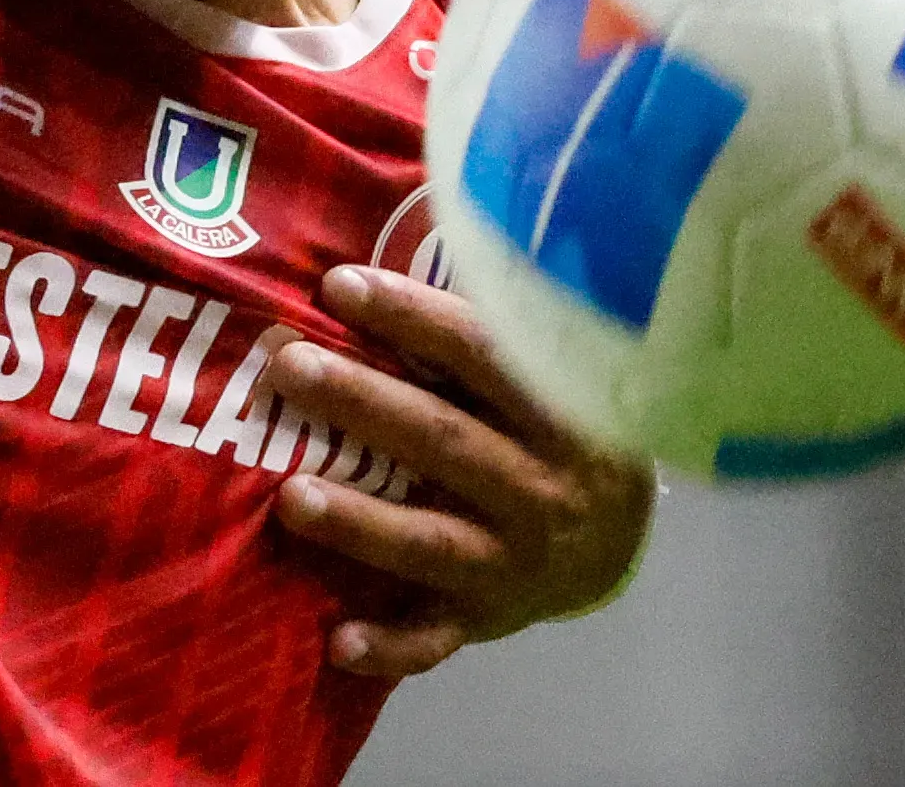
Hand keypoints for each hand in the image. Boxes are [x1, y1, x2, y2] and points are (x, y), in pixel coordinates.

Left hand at [265, 264, 655, 677]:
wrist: (617, 543)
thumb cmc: (555, 428)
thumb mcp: (548, 373)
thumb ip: (483, 328)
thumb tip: (384, 257)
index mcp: (560, 412)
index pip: (483, 355)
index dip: (410, 317)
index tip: (338, 284)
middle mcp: (543, 490)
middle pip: (444, 443)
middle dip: (362, 403)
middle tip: (287, 367)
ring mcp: (515, 562)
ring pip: (431, 542)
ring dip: (360, 522)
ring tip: (289, 496)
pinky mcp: (487, 619)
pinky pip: (435, 638)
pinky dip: (389, 646)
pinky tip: (335, 643)